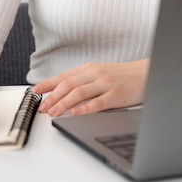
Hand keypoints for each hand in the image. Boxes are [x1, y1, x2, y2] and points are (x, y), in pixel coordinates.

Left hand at [33, 59, 148, 116]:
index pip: (64, 77)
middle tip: (41, 107)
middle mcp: (95, 74)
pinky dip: (84, 108)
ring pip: (79, 93)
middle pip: (68, 85)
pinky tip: (75, 113)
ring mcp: (105, 84)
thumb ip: (84, 81)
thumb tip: (63, 92)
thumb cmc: (123, 75)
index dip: (48, 84)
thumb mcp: (100, 74)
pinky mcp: (116, 95)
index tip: (34, 91)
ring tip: (52, 112)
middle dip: (52, 96)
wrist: (147, 73)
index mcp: (89, 69)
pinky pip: (97, 102)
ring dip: (63, 103)